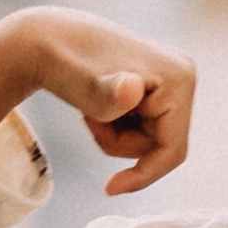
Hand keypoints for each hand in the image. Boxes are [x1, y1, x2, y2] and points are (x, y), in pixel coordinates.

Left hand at [0, 4, 197, 194]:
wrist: (44, 38)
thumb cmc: (61, 62)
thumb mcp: (81, 87)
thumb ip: (107, 96)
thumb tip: (132, 90)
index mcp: (178, 77)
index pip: (173, 149)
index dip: (144, 175)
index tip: (110, 189)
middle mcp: (183, 74)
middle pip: (161, 145)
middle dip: (122, 143)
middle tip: (89, 119)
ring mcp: (171, 77)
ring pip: (150, 137)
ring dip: (117, 134)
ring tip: (90, 108)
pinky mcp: (156, 82)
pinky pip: (143, 124)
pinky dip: (117, 123)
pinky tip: (98, 102)